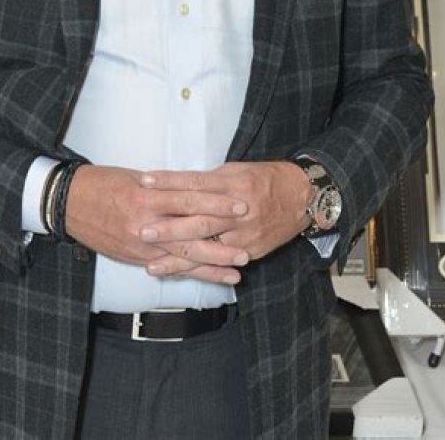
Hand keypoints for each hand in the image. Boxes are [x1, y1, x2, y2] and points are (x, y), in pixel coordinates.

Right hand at [64, 164, 249, 284]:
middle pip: (191, 233)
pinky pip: (169, 268)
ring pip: (184, 257)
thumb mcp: (134, 177)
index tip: (241, 203)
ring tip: (240, 266)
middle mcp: (145, 224)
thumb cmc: (102, 182)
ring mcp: (141, 245)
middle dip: (222, 238)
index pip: (189, 200)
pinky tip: (212, 278)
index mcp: (146, 197)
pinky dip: (192, 274)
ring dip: (214, 263)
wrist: (68, 203)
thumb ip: (164, 186)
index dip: (217, 203)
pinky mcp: (136, 258)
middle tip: (250, 241)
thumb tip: (194, 188)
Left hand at [137, 161, 310, 278]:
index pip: (195, 183)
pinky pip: (221, 263)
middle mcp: (238, 210)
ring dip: (178, 259)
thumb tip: (175, 184)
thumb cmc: (263, 178)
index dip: (169, 182)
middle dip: (170, 228)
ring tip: (151, 265)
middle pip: (199, 220)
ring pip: (207, 248)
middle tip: (142, 231)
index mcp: (232, 184)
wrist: (301, 197)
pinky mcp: (250, 251)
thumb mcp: (235, 170)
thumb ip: (207, 181)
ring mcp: (244, 234)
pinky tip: (178, 274)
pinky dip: (198, 270)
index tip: (144, 182)